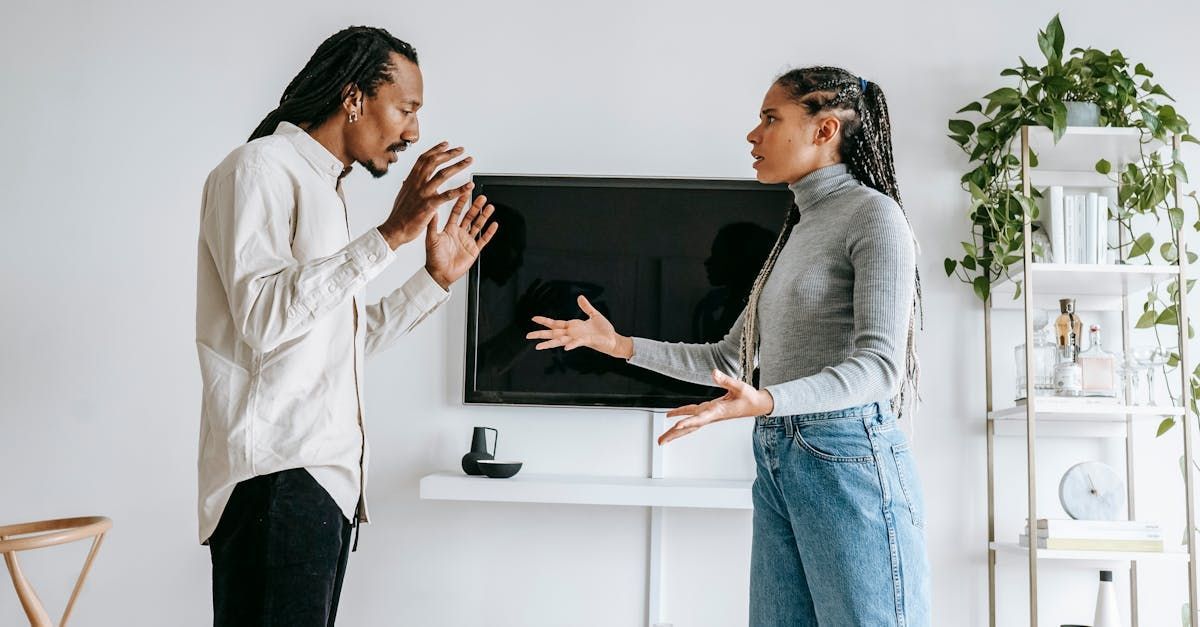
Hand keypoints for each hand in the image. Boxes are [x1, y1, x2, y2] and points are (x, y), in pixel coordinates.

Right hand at [378, 142, 474, 248]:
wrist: (395, 229)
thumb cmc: (399, 215)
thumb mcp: (403, 195)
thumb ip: (408, 186)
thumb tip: (407, 180)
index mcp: (411, 180)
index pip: (424, 159)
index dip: (435, 150)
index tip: (446, 144)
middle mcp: (417, 183)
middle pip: (434, 161)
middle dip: (449, 153)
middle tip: (461, 150)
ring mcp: (423, 193)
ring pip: (443, 174)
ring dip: (458, 165)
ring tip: (468, 161)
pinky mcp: (429, 205)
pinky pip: (448, 195)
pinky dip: (460, 189)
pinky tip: (469, 186)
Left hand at [424, 192, 498, 288]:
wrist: (440, 274)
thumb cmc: (433, 258)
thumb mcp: (431, 239)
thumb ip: (433, 225)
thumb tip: (432, 210)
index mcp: (449, 229)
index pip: (457, 212)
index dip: (461, 201)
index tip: (466, 191)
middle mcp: (459, 233)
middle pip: (470, 216)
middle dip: (476, 207)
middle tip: (482, 197)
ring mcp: (467, 241)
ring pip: (478, 225)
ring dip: (484, 216)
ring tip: (490, 207)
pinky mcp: (474, 250)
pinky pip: (483, 239)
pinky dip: (489, 232)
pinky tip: (494, 224)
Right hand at [526, 295, 632, 358]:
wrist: (613, 340)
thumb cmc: (604, 330)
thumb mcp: (594, 315)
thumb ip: (586, 307)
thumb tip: (579, 297)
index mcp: (573, 327)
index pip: (555, 324)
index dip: (544, 321)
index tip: (533, 319)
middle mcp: (572, 334)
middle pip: (553, 333)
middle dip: (540, 334)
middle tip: (527, 335)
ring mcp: (578, 338)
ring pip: (560, 341)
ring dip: (549, 343)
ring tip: (537, 346)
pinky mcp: (586, 341)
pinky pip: (577, 343)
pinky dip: (571, 345)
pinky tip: (565, 348)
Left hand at [658, 370, 774, 444]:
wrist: (757, 405)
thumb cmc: (749, 397)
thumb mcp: (739, 386)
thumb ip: (725, 380)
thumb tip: (713, 372)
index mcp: (718, 411)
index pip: (700, 418)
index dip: (688, 422)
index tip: (676, 426)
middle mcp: (711, 416)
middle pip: (690, 427)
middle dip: (674, 434)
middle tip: (660, 441)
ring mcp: (710, 415)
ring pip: (689, 425)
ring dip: (676, 432)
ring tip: (662, 439)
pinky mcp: (710, 412)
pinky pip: (693, 417)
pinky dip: (682, 418)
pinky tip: (673, 419)